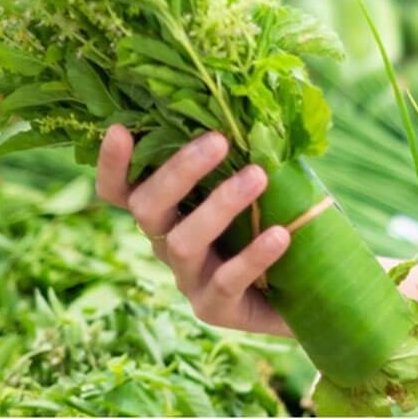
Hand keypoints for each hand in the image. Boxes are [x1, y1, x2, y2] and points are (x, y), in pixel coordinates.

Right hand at [97, 124, 292, 335]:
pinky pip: (227, 280)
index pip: (121, 190)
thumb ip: (245, 157)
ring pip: (184, 242)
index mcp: (167, 211)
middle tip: (218, 140)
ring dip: (220, 205)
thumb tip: (260, 110)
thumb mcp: (256, 189)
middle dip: (179, 171)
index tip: (118, 129)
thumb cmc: (274, 224)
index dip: (112, 164)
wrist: (305, 293)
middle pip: (147, 208)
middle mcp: (167, 243)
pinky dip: (253, 255)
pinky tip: (280, 235)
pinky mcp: (214, 308)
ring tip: (258, 176)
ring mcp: (188, 278)